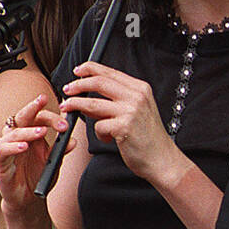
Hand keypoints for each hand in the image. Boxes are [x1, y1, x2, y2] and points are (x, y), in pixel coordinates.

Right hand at [0, 94, 69, 213]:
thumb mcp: (53, 161)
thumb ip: (61, 150)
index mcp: (30, 133)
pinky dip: (13, 147)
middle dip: (33, 107)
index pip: (38, 117)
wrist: (28, 198)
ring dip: (28, 131)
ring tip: (41, 132)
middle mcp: (16, 137)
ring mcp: (6, 148)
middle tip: (43, 101)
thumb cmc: (37, 175)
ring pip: (12, 133)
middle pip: (22, 116)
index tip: (65, 123)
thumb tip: (73, 140)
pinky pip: (3, 151)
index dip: (51, 117)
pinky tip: (24, 146)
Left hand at [61, 62, 188, 186]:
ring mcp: (131, 111)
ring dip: (76, 105)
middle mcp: (136, 96)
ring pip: (93, 103)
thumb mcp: (138, 110)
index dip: (90, 69)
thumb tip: (89, 93)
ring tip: (68, 108)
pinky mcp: (124, 127)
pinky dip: (99, 134)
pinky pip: (99, 126)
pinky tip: (107, 139)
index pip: (110, 72)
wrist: (161, 159)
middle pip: (99, 83)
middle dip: (78, 85)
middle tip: (67, 90)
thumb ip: (118, 99)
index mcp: (140, 89)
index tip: (77, 71)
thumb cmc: (148, 137)